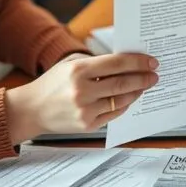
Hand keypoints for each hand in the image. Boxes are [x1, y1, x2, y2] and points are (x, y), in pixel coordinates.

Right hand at [4, 53, 159, 142]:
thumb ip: (95, 63)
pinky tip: (129, 98)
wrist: (31, 110)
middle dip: (143, 78)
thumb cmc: (52, 84)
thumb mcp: (69, 65)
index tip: (151, 61)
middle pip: (123, 83)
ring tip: (144, 86)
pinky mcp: (88, 125)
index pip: (117, 63)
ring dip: (137, 92)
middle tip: (154, 75)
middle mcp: (82, 90)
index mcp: (78, 70)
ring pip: (121, 100)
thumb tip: (126, 63)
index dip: (138, 62)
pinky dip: (124, 105)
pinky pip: (114, 114)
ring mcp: (85, 110)